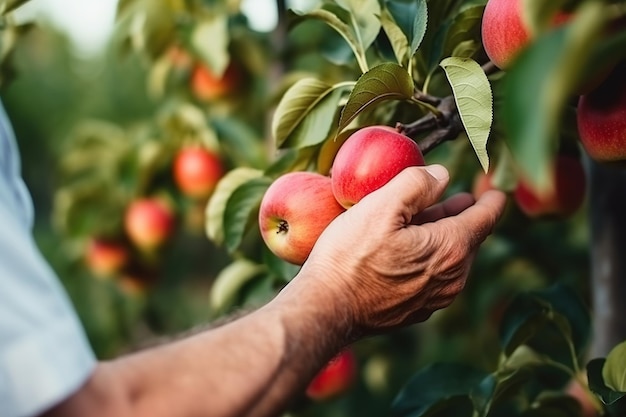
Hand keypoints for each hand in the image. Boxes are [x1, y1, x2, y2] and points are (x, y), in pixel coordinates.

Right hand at [287, 165, 505, 339]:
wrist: (326, 309)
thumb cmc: (350, 255)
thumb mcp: (381, 206)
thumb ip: (417, 183)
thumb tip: (442, 175)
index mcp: (451, 248)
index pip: (487, 217)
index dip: (492, 198)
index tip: (494, 188)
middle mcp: (453, 278)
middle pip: (468, 238)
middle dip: (461, 215)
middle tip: (454, 198)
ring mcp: (435, 300)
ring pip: (449, 258)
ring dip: (441, 236)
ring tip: (425, 219)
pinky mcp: (416, 312)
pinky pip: (432, 277)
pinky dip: (426, 258)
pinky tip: (404, 250)